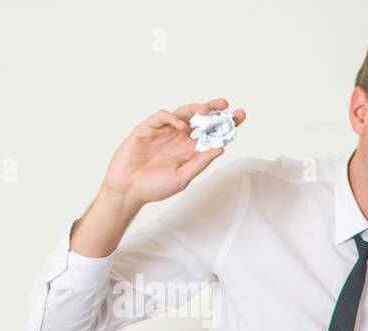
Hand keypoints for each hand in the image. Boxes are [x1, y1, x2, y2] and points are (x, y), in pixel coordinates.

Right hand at [101, 99, 246, 208]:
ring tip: (207, 109)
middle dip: (213, 110)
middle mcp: (179, 139)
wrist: (129, 189)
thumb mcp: (183, 177)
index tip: (239, 116)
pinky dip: (172, 117)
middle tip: (225, 105)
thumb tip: (220, 149)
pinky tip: (181, 125)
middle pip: (199, 119)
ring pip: (183, 113)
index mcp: (190, 150)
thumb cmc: (155, 187)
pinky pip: (161, 117)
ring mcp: (163, 132)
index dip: (224, 125)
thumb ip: (200, 162)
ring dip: (195, 109)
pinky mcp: (147, 129)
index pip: (211, 134)